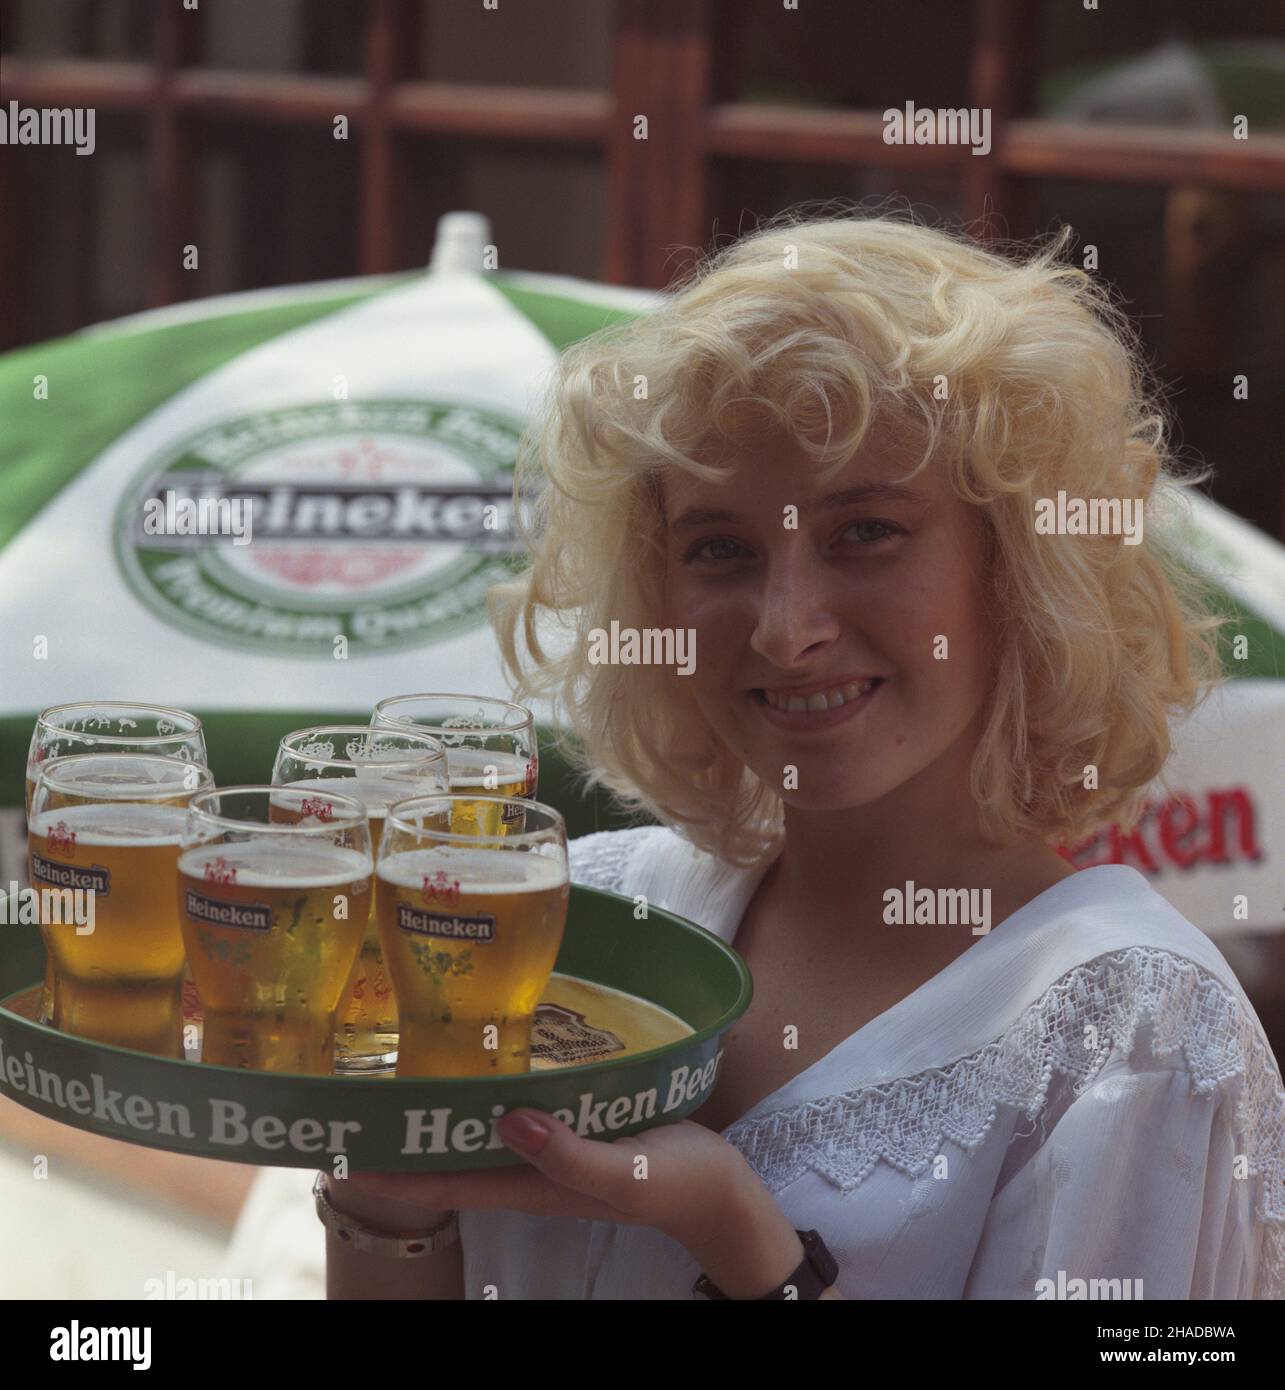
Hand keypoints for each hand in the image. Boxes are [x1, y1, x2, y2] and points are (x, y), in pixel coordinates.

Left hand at [324, 1108, 802, 1292]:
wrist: (725, 1194)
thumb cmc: (681, 1183)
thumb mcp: (632, 1171)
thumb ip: (571, 1154)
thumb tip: (507, 1119)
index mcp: (529, 1182)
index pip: (439, 1177)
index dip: (386, 1164)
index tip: (335, 1139)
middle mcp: (525, 1165)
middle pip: (443, 1150)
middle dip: (396, 1125)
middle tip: (347, 1080)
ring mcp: (544, 1146)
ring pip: (471, 1125)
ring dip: (430, 1103)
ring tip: (388, 1062)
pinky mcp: (569, 1122)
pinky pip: (509, 1105)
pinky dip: (480, 1087)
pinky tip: (471, 1055)